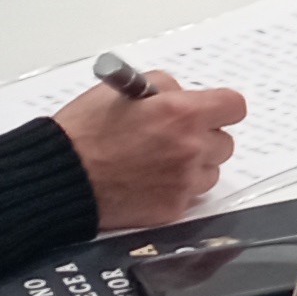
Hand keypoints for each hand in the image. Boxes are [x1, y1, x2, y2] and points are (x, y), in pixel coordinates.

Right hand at [49, 71, 244, 228]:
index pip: (233, 106)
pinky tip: (150, 180)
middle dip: (205, 137)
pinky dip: (177, 188)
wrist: (62, 177)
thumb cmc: (84, 132)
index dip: (220, 106)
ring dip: (195, 166)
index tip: (210, 110)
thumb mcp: (122, 89)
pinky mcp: (173, 208)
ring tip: (160, 160)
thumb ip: (163, 86)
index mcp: (181, 114)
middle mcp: (190, 148)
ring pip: (211, 172)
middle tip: (175, 136)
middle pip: (225, 142)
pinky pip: (191, 196)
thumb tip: (181, 94)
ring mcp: (184, 182)